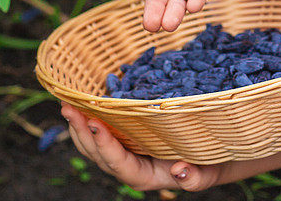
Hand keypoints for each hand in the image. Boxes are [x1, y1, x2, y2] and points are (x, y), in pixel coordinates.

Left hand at [61, 105, 220, 191]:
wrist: (213, 156)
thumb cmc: (212, 162)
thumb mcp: (210, 170)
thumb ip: (196, 177)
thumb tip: (179, 171)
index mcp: (147, 176)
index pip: (120, 165)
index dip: (105, 146)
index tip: (95, 123)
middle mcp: (131, 166)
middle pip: (99, 155)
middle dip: (82, 131)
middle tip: (69, 107)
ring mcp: (127, 152)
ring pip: (95, 145)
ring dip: (79, 126)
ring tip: (67, 104)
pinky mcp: (128, 138)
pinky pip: (104, 132)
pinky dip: (91, 118)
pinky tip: (83, 102)